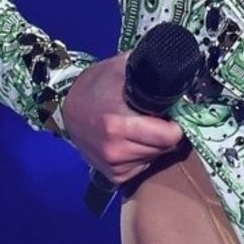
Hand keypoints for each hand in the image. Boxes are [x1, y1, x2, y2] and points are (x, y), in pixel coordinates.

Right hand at [60, 52, 184, 183]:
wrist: (67, 106)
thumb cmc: (97, 84)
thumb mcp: (121, 68)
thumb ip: (150, 70)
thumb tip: (176, 68)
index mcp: (117, 125)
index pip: (169, 137)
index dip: (175, 123)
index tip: (170, 113)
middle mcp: (115, 150)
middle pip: (165, 148)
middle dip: (165, 133)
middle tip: (154, 117)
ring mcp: (113, 165)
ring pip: (156, 157)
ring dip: (154, 144)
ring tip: (140, 127)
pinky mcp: (114, 175)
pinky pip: (144, 167)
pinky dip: (143, 154)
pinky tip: (131, 140)